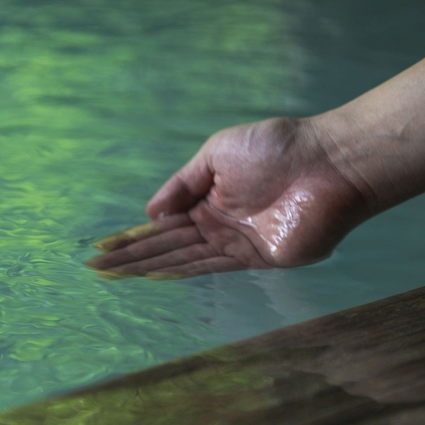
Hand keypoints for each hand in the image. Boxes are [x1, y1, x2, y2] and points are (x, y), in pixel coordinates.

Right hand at [86, 117, 369, 278]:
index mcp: (209, 197)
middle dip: (130, 255)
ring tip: (113, 274)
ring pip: (181, 258)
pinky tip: (153, 276)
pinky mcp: (255, 257)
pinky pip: (210, 267)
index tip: (102, 247)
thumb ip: (183, 183)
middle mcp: (217, 223)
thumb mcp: (217, 153)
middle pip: (166, 244)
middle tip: (96, 268)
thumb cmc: (277, 147)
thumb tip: (151, 213)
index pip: (163, 223)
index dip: (132, 235)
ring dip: (146, 266)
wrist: (328, 163)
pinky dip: (180, 273)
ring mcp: (234, 243)